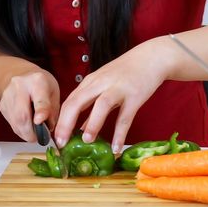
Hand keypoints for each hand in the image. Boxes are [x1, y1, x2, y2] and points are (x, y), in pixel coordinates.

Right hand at [0, 66, 60, 142]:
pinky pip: (11, 122)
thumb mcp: (54, 93)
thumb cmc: (42, 85)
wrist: (24, 76)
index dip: (40, 111)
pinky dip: (20, 129)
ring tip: (34, 133)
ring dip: (25, 133)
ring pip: (15, 121)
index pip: (39, 98)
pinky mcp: (2, 105)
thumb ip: (53, 111)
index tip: (40, 121)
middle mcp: (19, 86)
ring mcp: (8, 95)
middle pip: (22, 114)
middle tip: (39, 138)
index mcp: (38, 81)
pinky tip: (26, 125)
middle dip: (31, 132)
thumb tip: (49, 128)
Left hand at [54, 40, 168, 152]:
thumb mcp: (104, 86)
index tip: (56, 139)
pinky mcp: (134, 96)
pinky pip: (125, 117)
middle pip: (77, 102)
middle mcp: (101, 84)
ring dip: (92, 124)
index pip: (69, 102)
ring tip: (87, 142)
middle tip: (61, 143)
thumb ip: (92, 107)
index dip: (60, 121)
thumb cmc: (126, 73)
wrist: (151, 58)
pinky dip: (120, 134)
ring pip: (101, 106)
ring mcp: (118, 89)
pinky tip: (116, 148)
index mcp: (90, 82)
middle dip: (66, 124)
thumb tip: (80, 129)